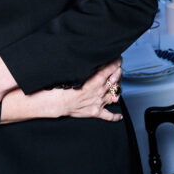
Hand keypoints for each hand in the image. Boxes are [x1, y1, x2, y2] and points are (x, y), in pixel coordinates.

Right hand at [1, 59, 123, 123]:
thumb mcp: (74, 70)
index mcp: (96, 79)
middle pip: (116, 79)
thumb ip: (86, 65)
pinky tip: (119, 115)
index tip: (118, 58)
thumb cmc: (61, 86)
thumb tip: (91, 58)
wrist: (55, 102)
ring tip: (117, 86)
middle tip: (117, 68)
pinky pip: (109, 116)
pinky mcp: (95, 112)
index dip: (116, 62)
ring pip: (115, 95)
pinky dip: (115, 116)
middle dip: (118, 73)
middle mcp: (100, 91)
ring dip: (117, 90)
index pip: (111, 68)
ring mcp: (99, 102)